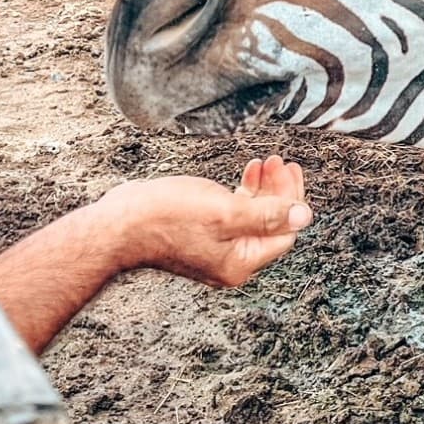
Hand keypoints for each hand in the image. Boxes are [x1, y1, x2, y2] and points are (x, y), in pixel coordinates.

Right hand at [104, 156, 310, 287]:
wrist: (118, 223)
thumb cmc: (166, 218)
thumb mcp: (224, 213)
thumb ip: (267, 216)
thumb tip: (305, 217)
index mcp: (240, 262)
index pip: (284, 233)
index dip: (292, 200)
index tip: (290, 169)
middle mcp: (230, 260)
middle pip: (271, 225)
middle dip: (280, 192)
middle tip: (280, 161)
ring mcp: (215, 247)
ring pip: (253, 216)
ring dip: (263, 189)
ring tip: (265, 161)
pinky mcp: (201, 232)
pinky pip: (233, 214)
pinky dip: (243, 193)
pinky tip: (245, 172)